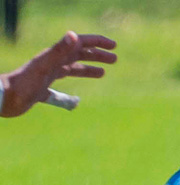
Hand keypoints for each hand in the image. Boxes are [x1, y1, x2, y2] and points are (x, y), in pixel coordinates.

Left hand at [1, 31, 116, 117]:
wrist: (4, 97)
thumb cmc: (23, 82)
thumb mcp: (44, 65)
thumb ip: (59, 50)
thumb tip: (74, 35)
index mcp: (54, 56)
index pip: (79, 44)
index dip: (96, 43)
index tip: (113, 46)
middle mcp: (51, 64)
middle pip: (77, 55)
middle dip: (96, 55)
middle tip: (114, 60)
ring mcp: (46, 76)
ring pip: (71, 69)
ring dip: (87, 69)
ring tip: (102, 73)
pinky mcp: (41, 90)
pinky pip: (59, 90)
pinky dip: (69, 93)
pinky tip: (74, 100)